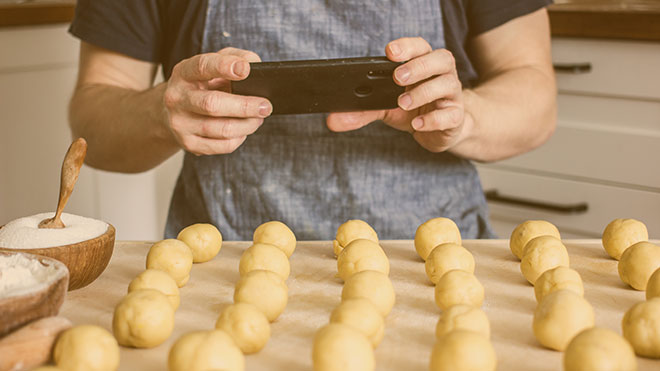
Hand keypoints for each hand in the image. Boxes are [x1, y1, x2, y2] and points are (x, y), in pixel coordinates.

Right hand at [163, 48, 272, 154]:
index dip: (224, 67)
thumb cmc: (201, 84)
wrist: (172, 111)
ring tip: (258, 118)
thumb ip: (234, 57)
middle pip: (212, 104)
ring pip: (221, 129)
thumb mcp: (213, 64)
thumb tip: (255, 64)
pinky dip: (239, 138)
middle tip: (265, 106)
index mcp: (184, 72)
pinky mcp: (189, 143)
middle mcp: (177, 98)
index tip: (245, 70)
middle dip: (244, 106)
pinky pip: (223, 146)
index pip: (202, 67)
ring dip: (247, 124)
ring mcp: (180, 123)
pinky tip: (244, 130)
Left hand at [327, 37, 468, 152]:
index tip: (390, 52)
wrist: (440, 131)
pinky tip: (417, 124)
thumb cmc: (413, 109)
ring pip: (448, 84)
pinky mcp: (455, 117)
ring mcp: (452, 95)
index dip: (406, 46)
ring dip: (423, 93)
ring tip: (403, 103)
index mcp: (424, 64)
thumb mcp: (385, 108)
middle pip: (440, 59)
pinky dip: (433, 119)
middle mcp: (442, 75)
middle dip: (418, 66)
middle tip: (397, 77)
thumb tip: (332, 120)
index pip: (420, 47)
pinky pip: (450, 115)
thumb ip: (361, 111)